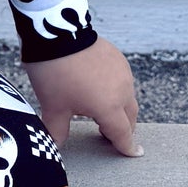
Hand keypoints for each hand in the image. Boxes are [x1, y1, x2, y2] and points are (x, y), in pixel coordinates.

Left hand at [25, 39, 141, 156]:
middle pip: (129, 117)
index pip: (122, 133)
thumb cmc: (54, 73)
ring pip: (128, 98)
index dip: (126, 146)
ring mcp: (122, 73)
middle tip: (111, 135)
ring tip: (103, 112)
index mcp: (108, 107)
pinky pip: (123, 80)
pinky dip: (116, 90)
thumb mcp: (53, 107)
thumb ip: (57, 131)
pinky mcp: (118, 58)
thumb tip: (54, 147)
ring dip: (120, 109)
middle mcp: (122, 91)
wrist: (57, 33)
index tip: (134, 153)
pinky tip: (100, 89)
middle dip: (123, 128)